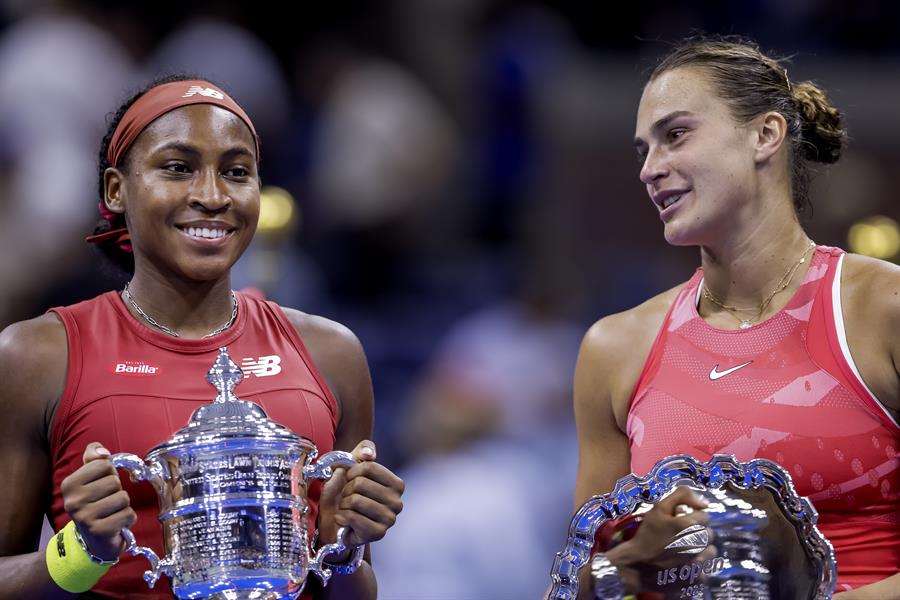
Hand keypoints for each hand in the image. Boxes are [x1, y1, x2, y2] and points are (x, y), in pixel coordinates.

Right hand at [60, 442, 135, 561]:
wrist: (94, 540)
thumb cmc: (96, 502)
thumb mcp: (91, 477)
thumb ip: (94, 457)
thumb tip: (102, 451)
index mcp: (69, 484)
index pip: (104, 464)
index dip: (109, 473)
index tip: (101, 486)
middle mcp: (73, 501)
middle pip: (114, 481)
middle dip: (117, 491)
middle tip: (107, 502)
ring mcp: (85, 517)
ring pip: (123, 498)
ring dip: (123, 505)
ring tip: (111, 513)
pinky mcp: (100, 531)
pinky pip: (128, 514)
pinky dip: (128, 519)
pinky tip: (116, 524)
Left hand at [318, 440, 403, 549]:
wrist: (338, 524)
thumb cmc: (348, 492)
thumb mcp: (353, 466)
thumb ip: (362, 451)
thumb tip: (369, 454)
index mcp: (397, 484)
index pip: (369, 467)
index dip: (351, 471)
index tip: (348, 478)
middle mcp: (397, 502)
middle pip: (360, 483)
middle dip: (346, 489)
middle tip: (345, 496)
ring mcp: (389, 519)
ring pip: (355, 500)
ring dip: (343, 504)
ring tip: (345, 508)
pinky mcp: (378, 533)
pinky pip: (352, 517)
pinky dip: (341, 517)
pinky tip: (343, 519)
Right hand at [606, 487, 712, 592]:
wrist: (638, 565)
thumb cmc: (648, 534)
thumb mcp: (659, 508)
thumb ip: (682, 496)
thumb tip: (704, 503)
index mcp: (688, 525)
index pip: (705, 516)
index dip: (692, 518)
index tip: (681, 523)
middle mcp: (697, 544)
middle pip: (709, 533)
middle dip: (697, 532)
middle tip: (681, 536)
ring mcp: (698, 563)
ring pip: (711, 550)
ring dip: (701, 549)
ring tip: (685, 550)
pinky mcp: (698, 578)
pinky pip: (708, 567)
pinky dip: (699, 565)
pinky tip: (685, 564)